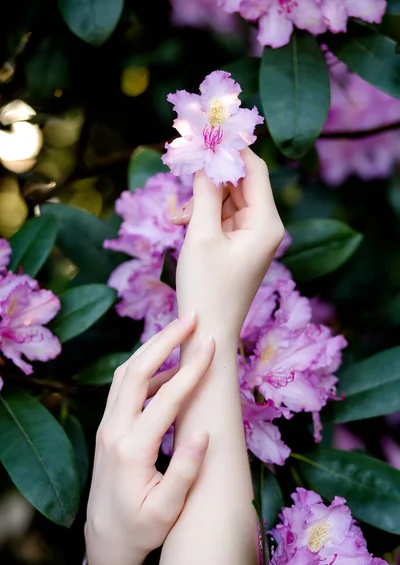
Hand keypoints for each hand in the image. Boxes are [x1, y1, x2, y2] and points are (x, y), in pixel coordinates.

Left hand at [85, 313, 214, 564]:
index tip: (211, 344)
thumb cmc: (140, 529)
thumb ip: (186, 472)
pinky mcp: (109, 426)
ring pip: (126, 374)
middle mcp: (114, 430)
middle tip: (191, 317)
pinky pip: (125, 387)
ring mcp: (108, 426)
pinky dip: (147, 368)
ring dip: (152, 348)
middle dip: (164, 339)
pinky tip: (170, 367)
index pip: (165, 398)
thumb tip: (206, 432)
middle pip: (136, 371)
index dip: (191, 368)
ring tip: (181, 331)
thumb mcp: (167, 510)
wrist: (104, 540)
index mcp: (132, 449)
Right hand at [172, 148, 283, 342]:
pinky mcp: (238, 247)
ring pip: (228, 200)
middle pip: (240, 183)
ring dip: (202, 200)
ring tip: (178, 217)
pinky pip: (222, 218)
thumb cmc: (206, 289)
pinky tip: (182, 225)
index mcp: (266, 222)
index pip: (254, 169)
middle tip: (182, 164)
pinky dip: (203, 216)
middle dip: (210, 175)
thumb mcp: (201, 235)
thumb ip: (205, 192)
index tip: (206, 130)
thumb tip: (205, 158)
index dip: (231, 148)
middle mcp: (265, 227)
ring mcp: (252, 237)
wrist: (208, 333)